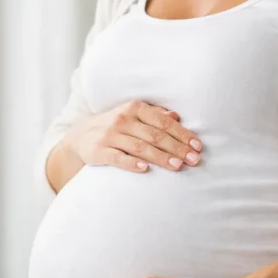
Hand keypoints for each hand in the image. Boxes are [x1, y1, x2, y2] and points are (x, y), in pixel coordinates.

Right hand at [63, 100, 202, 173]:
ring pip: (140, 147)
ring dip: (161, 157)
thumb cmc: (116, 126)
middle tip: (194, 160)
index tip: (197, 146)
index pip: (164, 121)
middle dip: (177, 148)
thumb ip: (154, 115)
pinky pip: (117, 158)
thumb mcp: (133, 115)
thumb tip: (176, 115)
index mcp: (135, 108)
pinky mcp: (98, 150)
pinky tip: (145, 169)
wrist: (80, 136)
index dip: (182, 134)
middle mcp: (123, 119)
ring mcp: (110, 135)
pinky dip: (131, 163)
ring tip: (178, 166)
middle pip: (155, 135)